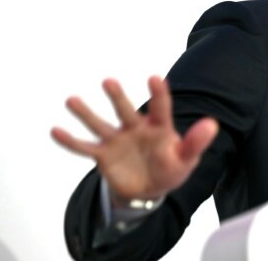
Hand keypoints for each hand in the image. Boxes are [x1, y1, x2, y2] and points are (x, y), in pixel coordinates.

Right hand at [51, 76, 218, 199]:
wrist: (150, 188)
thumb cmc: (171, 167)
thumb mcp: (186, 158)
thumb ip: (196, 142)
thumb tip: (212, 124)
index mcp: (159, 126)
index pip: (161, 107)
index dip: (159, 94)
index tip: (155, 78)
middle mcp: (136, 128)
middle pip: (126, 110)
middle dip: (118, 97)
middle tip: (109, 81)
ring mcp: (118, 140)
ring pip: (100, 124)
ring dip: (86, 114)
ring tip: (71, 100)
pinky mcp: (104, 155)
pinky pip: (85, 147)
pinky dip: (71, 141)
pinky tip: (56, 130)